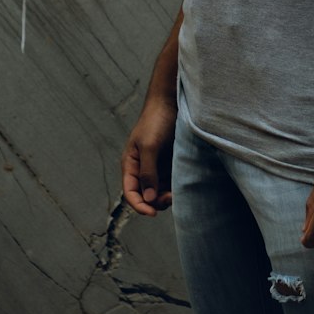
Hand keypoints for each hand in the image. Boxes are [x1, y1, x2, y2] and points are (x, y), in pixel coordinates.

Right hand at [121, 98, 176, 217]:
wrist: (172, 101)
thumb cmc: (156, 120)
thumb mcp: (149, 146)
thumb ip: (148, 173)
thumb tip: (148, 199)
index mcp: (131, 164)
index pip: (130, 192)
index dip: (139, 206)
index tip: (152, 213)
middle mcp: (142, 168)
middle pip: (146, 195)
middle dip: (156, 201)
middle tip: (170, 198)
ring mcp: (157, 166)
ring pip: (159, 191)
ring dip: (167, 195)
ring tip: (177, 192)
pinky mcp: (170, 163)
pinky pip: (170, 181)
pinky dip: (174, 186)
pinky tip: (182, 185)